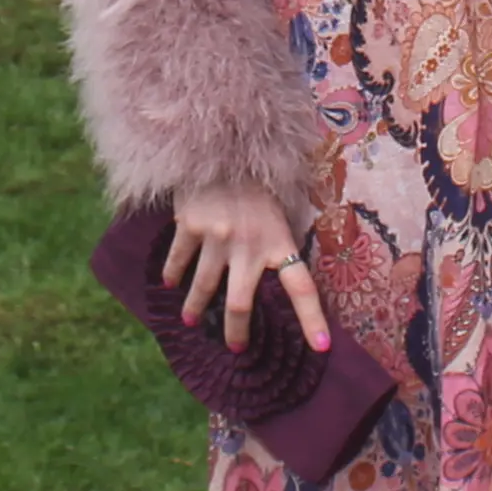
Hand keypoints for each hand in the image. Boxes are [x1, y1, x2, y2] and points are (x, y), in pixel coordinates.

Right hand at [164, 180, 330, 354]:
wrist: (222, 142)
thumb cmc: (257, 179)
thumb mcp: (279, 209)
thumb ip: (278, 241)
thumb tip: (284, 272)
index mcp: (278, 240)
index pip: (301, 286)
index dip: (312, 319)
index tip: (322, 347)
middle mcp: (248, 244)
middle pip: (241, 303)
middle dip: (236, 332)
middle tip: (234, 348)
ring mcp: (216, 236)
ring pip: (203, 287)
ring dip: (196, 308)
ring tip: (192, 321)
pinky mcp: (189, 225)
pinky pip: (178, 259)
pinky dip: (173, 274)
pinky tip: (170, 284)